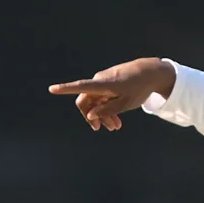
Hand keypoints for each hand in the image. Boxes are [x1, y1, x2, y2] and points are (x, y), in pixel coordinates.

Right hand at [49, 57, 175, 130]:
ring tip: (116, 127)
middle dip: (95, 116)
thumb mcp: (125, 104)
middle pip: (88, 101)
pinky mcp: (109, 83)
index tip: (52, 89)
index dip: (65, 89)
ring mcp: (103, 81)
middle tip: (108, 129)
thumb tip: (90, 116)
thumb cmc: (139, 88)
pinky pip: (103, 97)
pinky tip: (117, 119)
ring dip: (104, 115)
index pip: (80, 87)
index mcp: (102, 84)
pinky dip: (108, 107)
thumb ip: (107, 110)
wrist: (151, 73)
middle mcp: (99, 81)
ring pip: (97, 101)